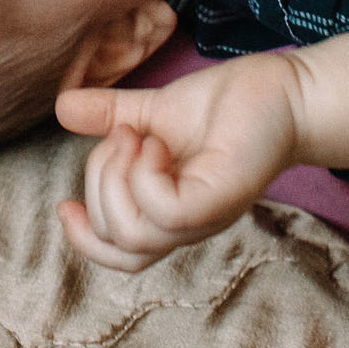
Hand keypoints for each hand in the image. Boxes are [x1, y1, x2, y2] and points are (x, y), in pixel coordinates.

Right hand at [55, 49, 300, 270]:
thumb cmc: (229, 105)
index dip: (85, 241)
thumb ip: (111, 115)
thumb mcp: (155, 110)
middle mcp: (186, 224)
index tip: (66, 204)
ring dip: (117, 178)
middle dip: (97, 184)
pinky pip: (164, 211)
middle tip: (122, 134)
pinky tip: (157, 142)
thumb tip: (62, 108)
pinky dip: (144, 176)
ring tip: (138, 135)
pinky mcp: (220, 198)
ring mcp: (204, 215)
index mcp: (169, 213)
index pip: (121, 256)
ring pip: (134, 234)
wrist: (286, 91)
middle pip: (117, 242)